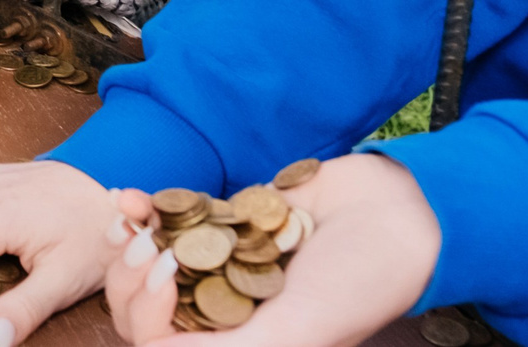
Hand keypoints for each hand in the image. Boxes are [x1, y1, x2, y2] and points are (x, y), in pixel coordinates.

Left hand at [103, 155, 439, 345]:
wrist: (399, 210)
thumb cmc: (363, 279)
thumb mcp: (303, 328)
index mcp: (244, 344)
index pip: (162, 344)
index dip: (145, 314)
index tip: (163, 272)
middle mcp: (227, 312)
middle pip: (145, 306)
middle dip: (129, 276)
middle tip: (144, 242)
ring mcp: (222, 266)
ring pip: (150, 261)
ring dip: (129, 241)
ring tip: (129, 217)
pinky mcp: (225, 224)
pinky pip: (170, 223)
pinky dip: (144, 210)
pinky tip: (128, 196)